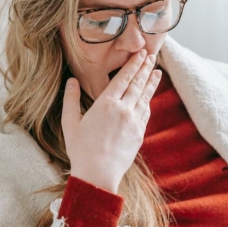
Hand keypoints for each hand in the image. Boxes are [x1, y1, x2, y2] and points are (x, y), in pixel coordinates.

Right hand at [61, 49, 161, 193]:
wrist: (98, 173)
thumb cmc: (80, 149)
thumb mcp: (70, 122)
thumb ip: (70, 99)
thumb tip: (71, 80)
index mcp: (105, 104)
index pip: (123, 78)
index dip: (133, 64)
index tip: (141, 53)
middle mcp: (122, 109)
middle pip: (137, 84)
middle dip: (145, 68)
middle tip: (152, 55)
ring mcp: (133, 122)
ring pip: (145, 97)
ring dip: (151, 82)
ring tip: (157, 72)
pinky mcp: (139, 134)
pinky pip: (146, 113)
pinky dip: (148, 102)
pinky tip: (148, 97)